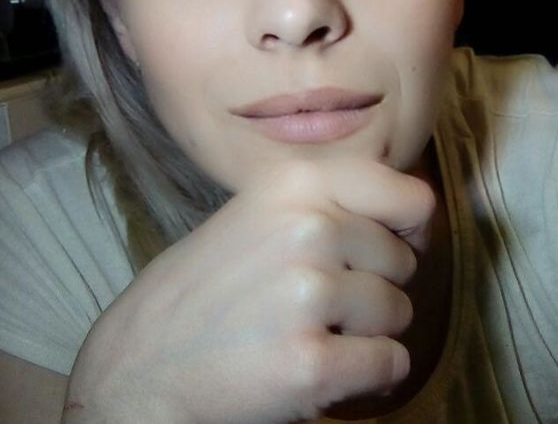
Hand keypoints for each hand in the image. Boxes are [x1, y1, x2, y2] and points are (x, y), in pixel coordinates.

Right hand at [63, 158, 435, 423]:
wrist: (141, 361)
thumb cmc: (206, 285)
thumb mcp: (259, 211)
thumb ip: (327, 202)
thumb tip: (415, 211)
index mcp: (295, 182)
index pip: (410, 196)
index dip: (411, 228)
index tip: (393, 246)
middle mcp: (308, 226)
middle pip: (402, 260)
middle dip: (374, 285)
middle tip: (320, 301)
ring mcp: (310, 293)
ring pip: (399, 312)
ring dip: (368, 331)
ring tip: (313, 332)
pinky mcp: (311, 361)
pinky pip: (390, 363)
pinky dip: (369, 375)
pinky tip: (323, 366)